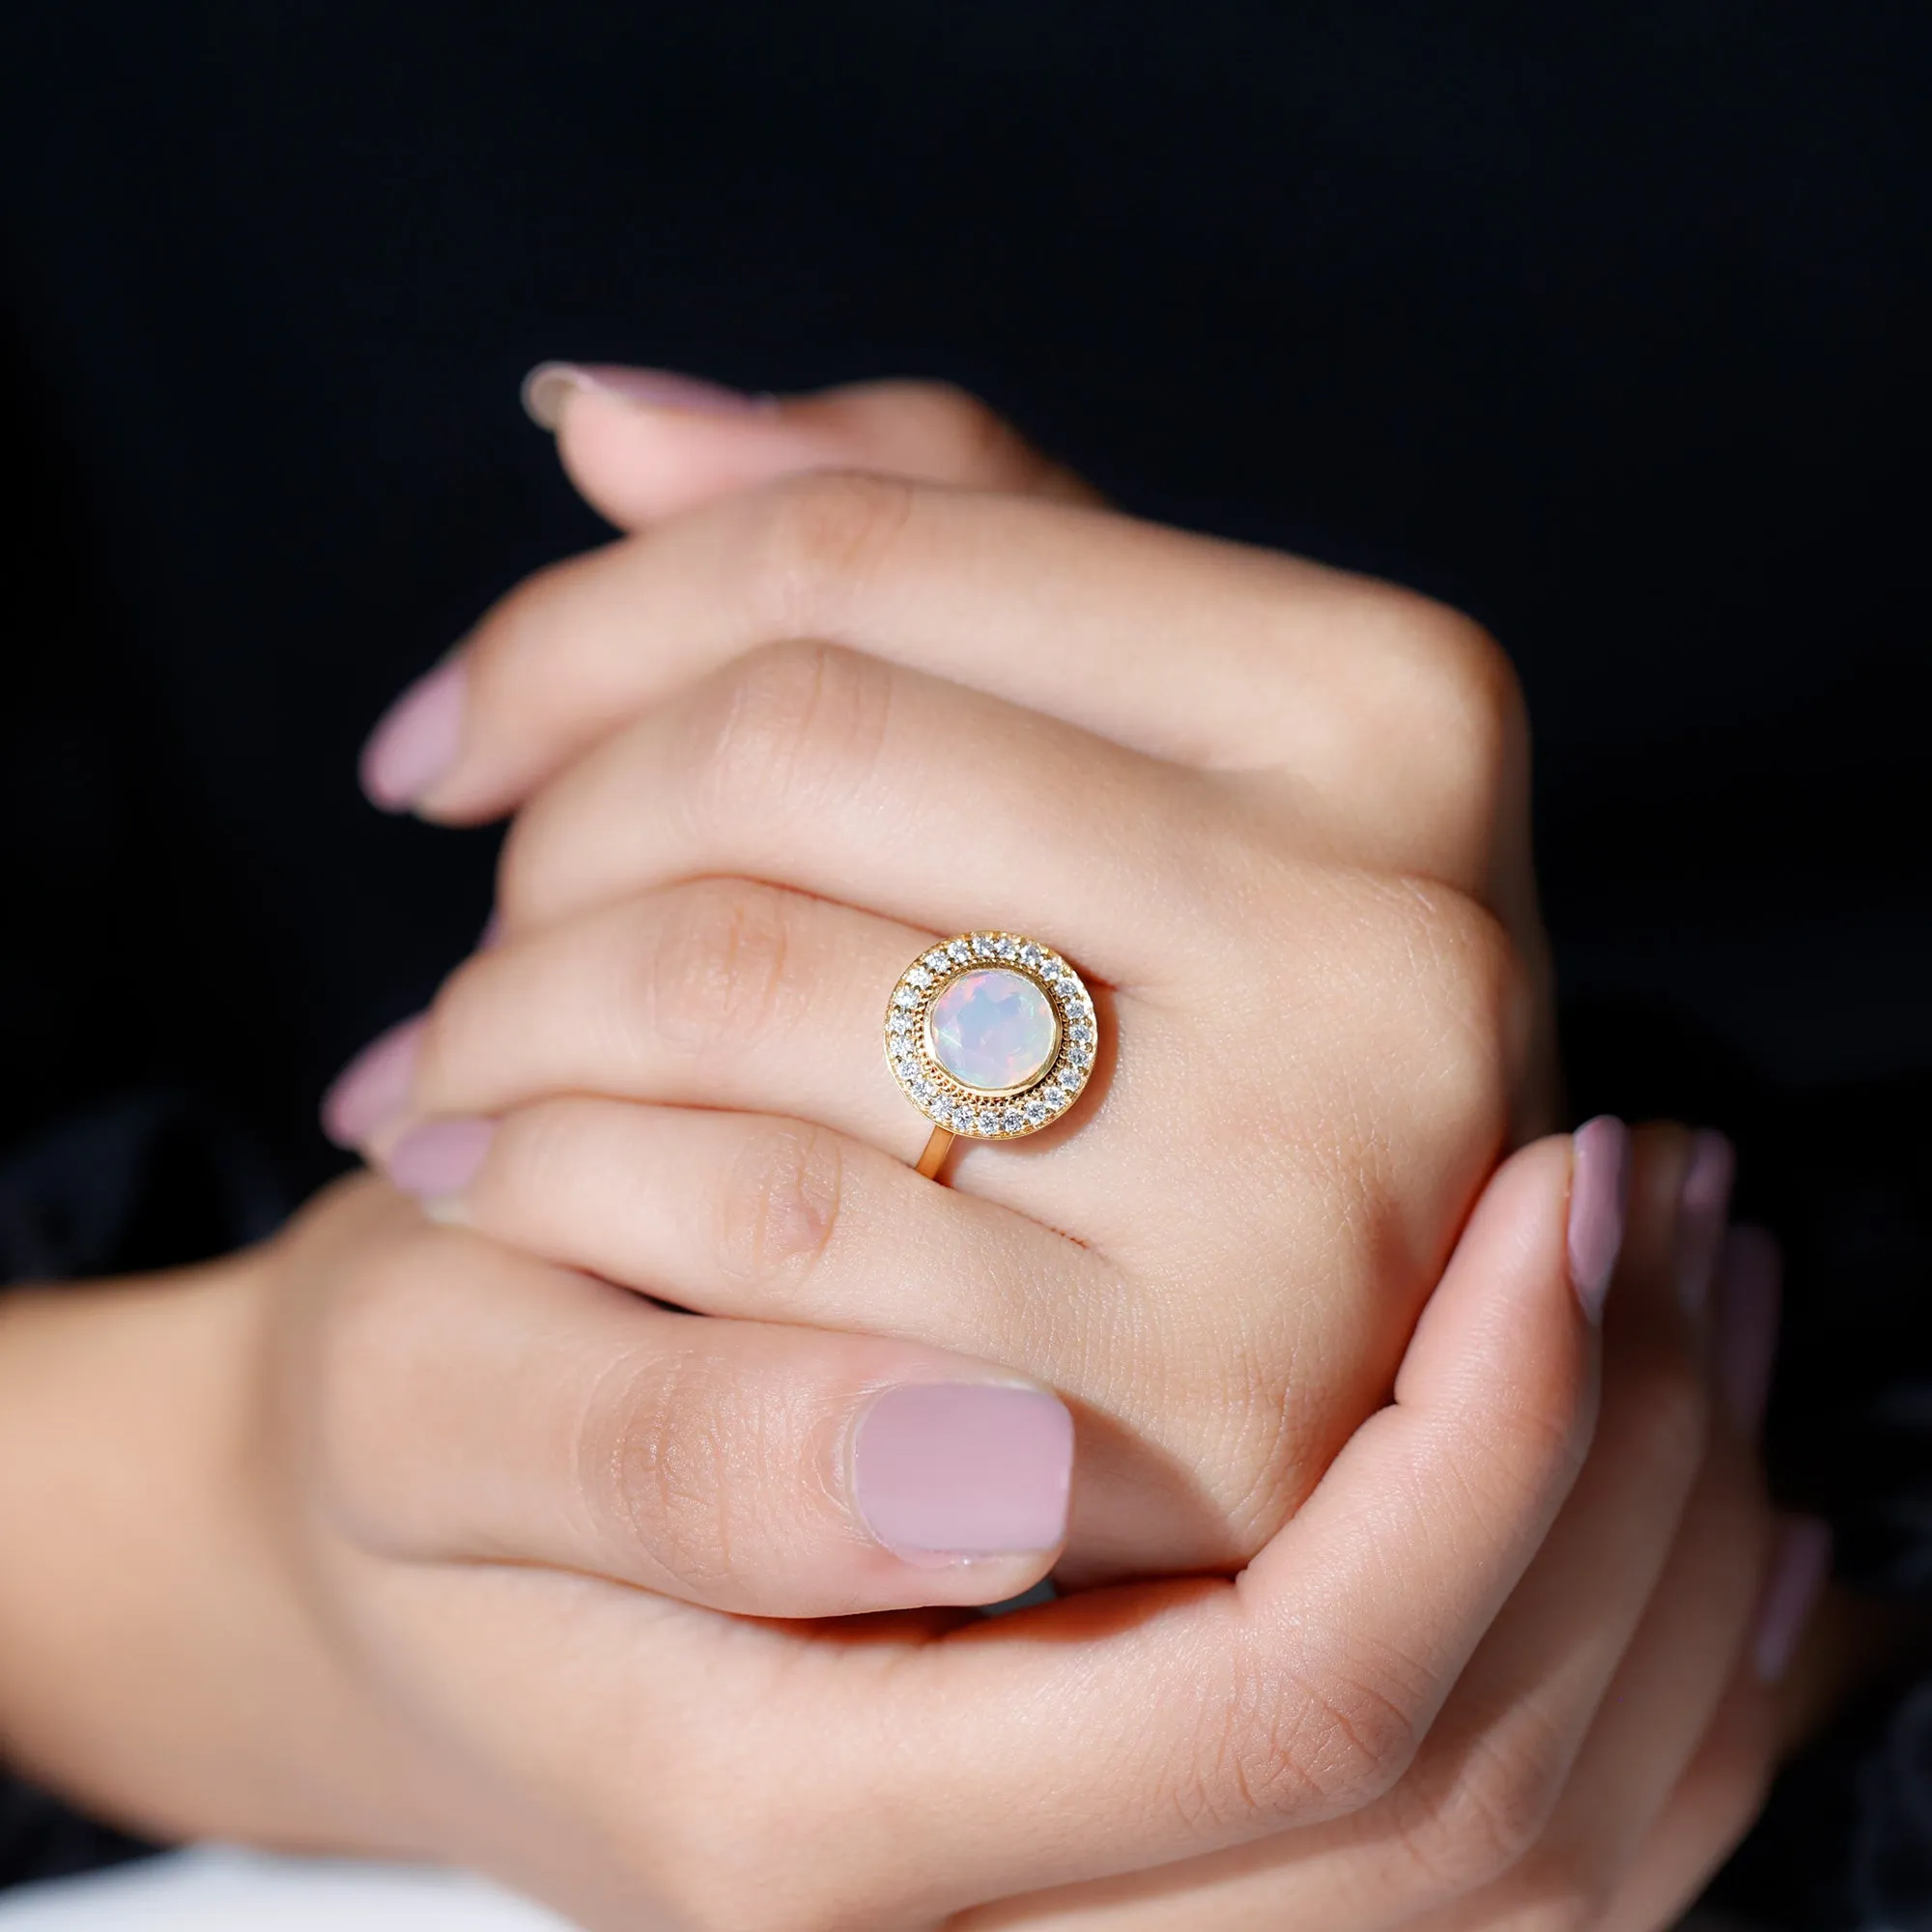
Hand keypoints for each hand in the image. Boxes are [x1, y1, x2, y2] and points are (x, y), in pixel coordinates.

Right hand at [0, 1121, 1645, 1929]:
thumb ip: (653, 1457)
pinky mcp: (1138, 1719)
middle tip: (1692, 1197)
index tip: (1567, 1195)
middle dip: (1621, 1480)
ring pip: (1534, 1796)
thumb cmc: (407, 1441)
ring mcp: (1098, 1819)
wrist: (396, 1527)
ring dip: (1652, 1518)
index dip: (1474, 1469)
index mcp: (832, 1817)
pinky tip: (1655, 1393)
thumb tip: (995, 1455)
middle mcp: (1012, 1871)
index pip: (1304, 1718)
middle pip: (1486, 1800)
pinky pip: (1484, 1745)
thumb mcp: (427, 1410)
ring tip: (1699, 1254)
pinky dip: (1604, 1579)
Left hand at [339, 378, 1558, 1588]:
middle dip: (546, 841)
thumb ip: (914, 549)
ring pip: (733, 979)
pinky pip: (757, 1221)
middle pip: (785, 747)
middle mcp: (1395, 930)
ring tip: (443, 1076)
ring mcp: (1318, 1183)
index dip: (577, 626)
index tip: (437, 745)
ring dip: (505, 1020)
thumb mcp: (1128, 764)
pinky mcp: (1207, 1410)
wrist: (1333, 1387)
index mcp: (1388, 705)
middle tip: (466, 944)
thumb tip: (604, 418)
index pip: (856, 548)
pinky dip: (558, 1188)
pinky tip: (501, 1201)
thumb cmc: (1186, 1036)